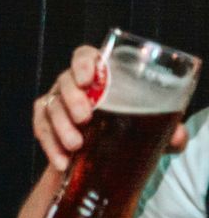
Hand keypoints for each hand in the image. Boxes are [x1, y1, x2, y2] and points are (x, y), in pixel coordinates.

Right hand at [32, 45, 189, 171]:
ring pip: (51, 106)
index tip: (88, 80)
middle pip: (65, 81)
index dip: (83, 63)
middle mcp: (73, 84)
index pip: (85, 56)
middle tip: (85, 119)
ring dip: (61, 126)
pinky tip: (62, 160)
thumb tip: (177, 138)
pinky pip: (40, 128)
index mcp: (99, 77)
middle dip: (73, 99)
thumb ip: (167, 132)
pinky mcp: (44, 122)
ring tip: (76, 146)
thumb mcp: (151, 132)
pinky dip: (50, 145)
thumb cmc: (128, 133)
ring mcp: (56, 101)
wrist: (101, 159)